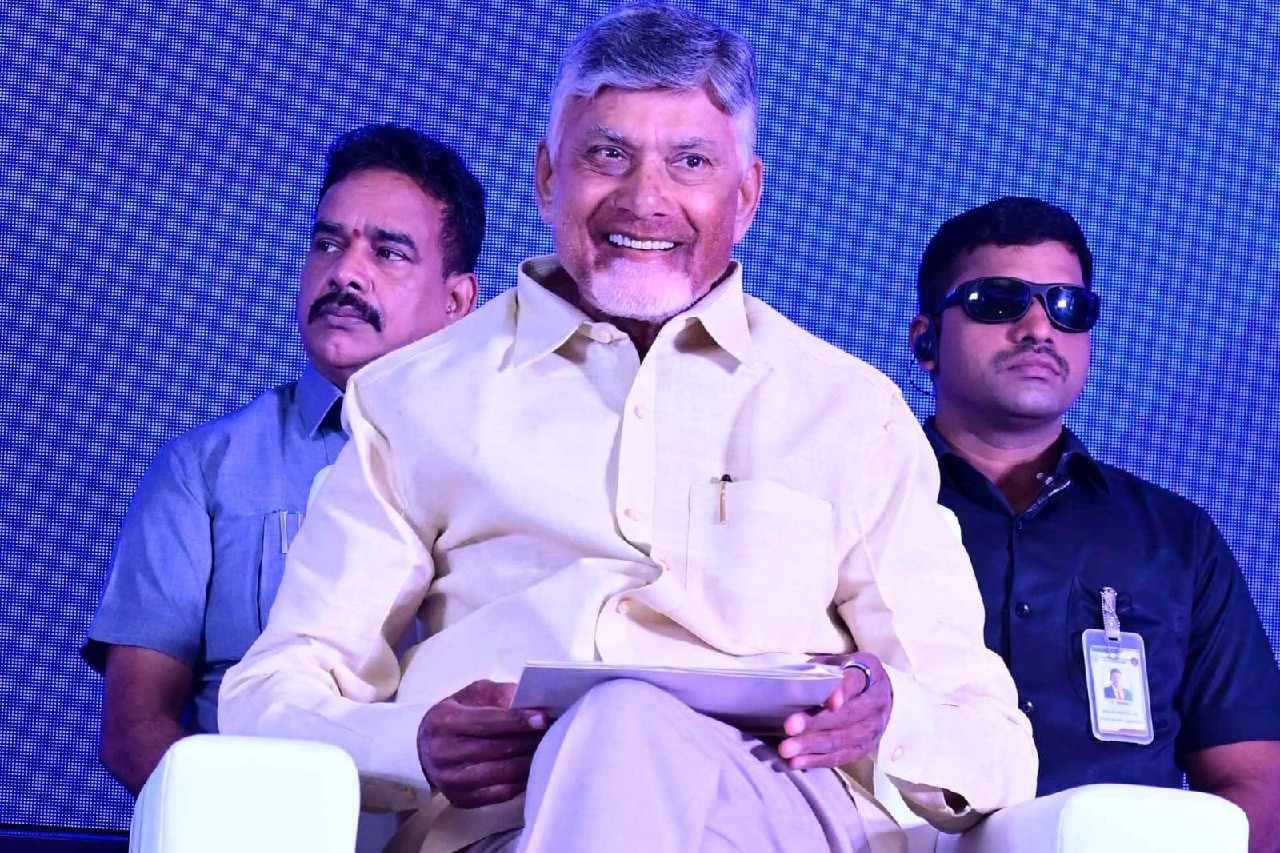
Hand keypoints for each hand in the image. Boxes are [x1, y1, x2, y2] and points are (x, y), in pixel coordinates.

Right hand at [417, 679, 547, 808]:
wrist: (424, 750)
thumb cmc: (455, 716)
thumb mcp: (471, 695)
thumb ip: (498, 694)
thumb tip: (529, 700)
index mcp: (445, 722)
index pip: (486, 722)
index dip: (516, 720)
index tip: (543, 718)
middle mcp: (445, 753)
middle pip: (497, 748)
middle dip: (529, 739)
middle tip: (555, 731)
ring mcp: (452, 780)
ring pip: (502, 772)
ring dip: (530, 760)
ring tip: (549, 748)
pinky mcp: (461, 799)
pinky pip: (500, 793)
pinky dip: (521, 780)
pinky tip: (534, 767)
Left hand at [777, 652, 892, 769]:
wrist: (880, 695)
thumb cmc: (849, 675)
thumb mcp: (838, 663)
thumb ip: (818, 671)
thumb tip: (792, 687)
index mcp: (869, 674)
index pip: (856, 682)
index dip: (843, 692)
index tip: (830, 703)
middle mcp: (876, 703)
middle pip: (847, 716)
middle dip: (816, 723)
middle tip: (789, 727)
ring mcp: (873, 729)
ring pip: (842, 740)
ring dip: (812, 745)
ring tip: (786, 749)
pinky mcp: (864, 748)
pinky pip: (841, 757)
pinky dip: (817, 760)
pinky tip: (797, 762)